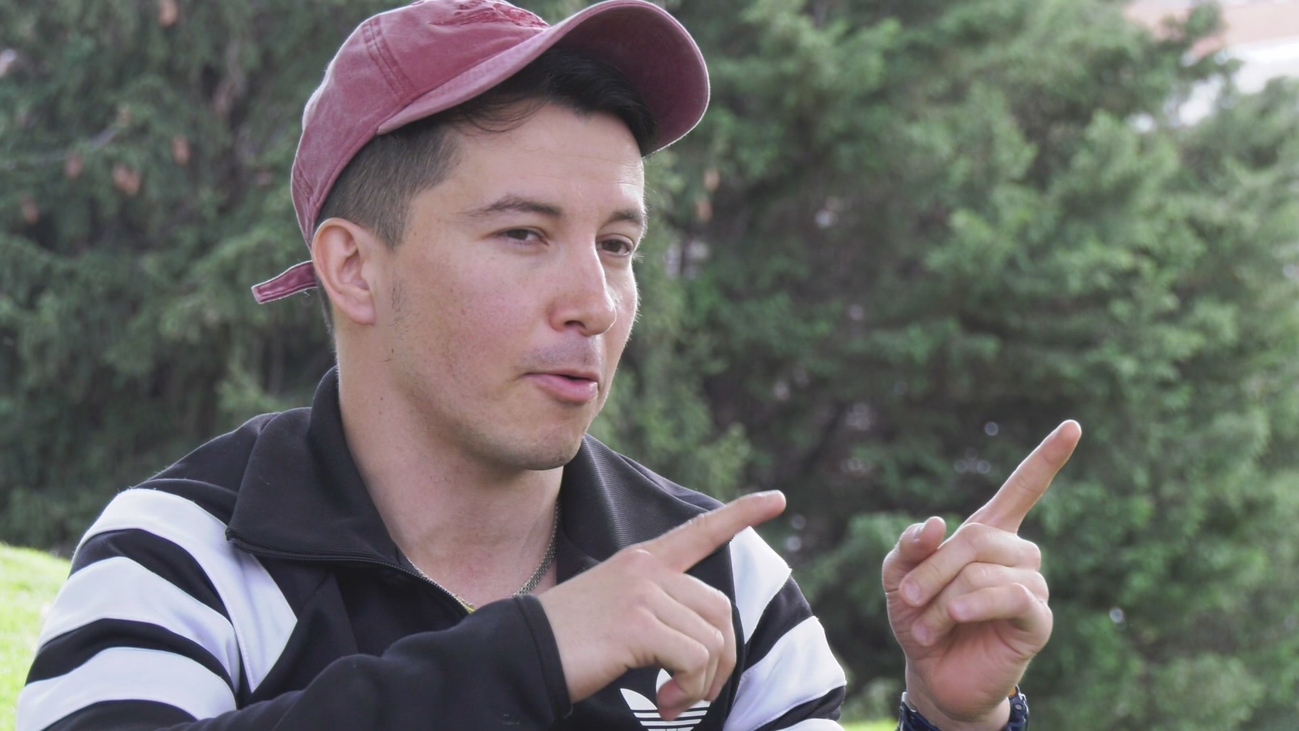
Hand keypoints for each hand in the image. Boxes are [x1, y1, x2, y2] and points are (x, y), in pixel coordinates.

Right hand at [537, 491, 785, 719]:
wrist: (521, 654)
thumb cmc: (567, 643)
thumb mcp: (615, 610)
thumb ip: (657, 609)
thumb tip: (704, 644)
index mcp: (641, 561)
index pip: (698, 531)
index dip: (742, 514)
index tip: (778, 499)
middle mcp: (646, 569)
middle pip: (720, 610)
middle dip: (719, 660)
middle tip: (690, 694)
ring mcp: (643, 593)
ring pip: (712, 640)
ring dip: (701, 683)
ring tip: (670, 699)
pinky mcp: (639, 624)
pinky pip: (695, 660)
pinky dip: (688, 689)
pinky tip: (662, 699)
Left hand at [881, 421, 1080, 728]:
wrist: (932, 676)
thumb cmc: (919, 620)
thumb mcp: (897, 577)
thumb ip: (908, 546)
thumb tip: (937, 522)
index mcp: (988, 535)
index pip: (1023, 488)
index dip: (1047, 458)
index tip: (1074, 426)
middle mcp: (1017, 555)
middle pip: (979, 536)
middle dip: (935, 565)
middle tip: (907, 597)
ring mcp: (1031, 586)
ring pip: (988, 567)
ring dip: (946, 593)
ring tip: (928, 622)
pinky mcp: (1037, 619)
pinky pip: (1012, 595)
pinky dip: (975, 603)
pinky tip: (956, 615)